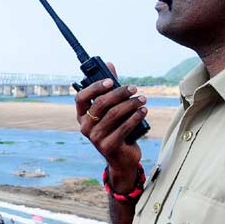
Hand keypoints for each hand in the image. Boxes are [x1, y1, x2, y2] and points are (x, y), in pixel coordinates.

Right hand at [75, 63, 146, 193]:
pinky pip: (124, 127)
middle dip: (119, 93)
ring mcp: (95, 138)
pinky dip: (135, 116)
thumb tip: (110, 64)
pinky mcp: (108, 146)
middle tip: (134, 88)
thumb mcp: (111, 109)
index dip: (96, 87)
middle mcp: (85, 127)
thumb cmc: (115, 129)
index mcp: (82, 116)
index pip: (81, 97)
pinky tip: (143, 110)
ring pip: (114, 114)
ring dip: (131, 104)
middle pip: (101, 104)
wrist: (121, 159)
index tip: (111, 81)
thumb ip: (109, 88)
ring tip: (142, 99)